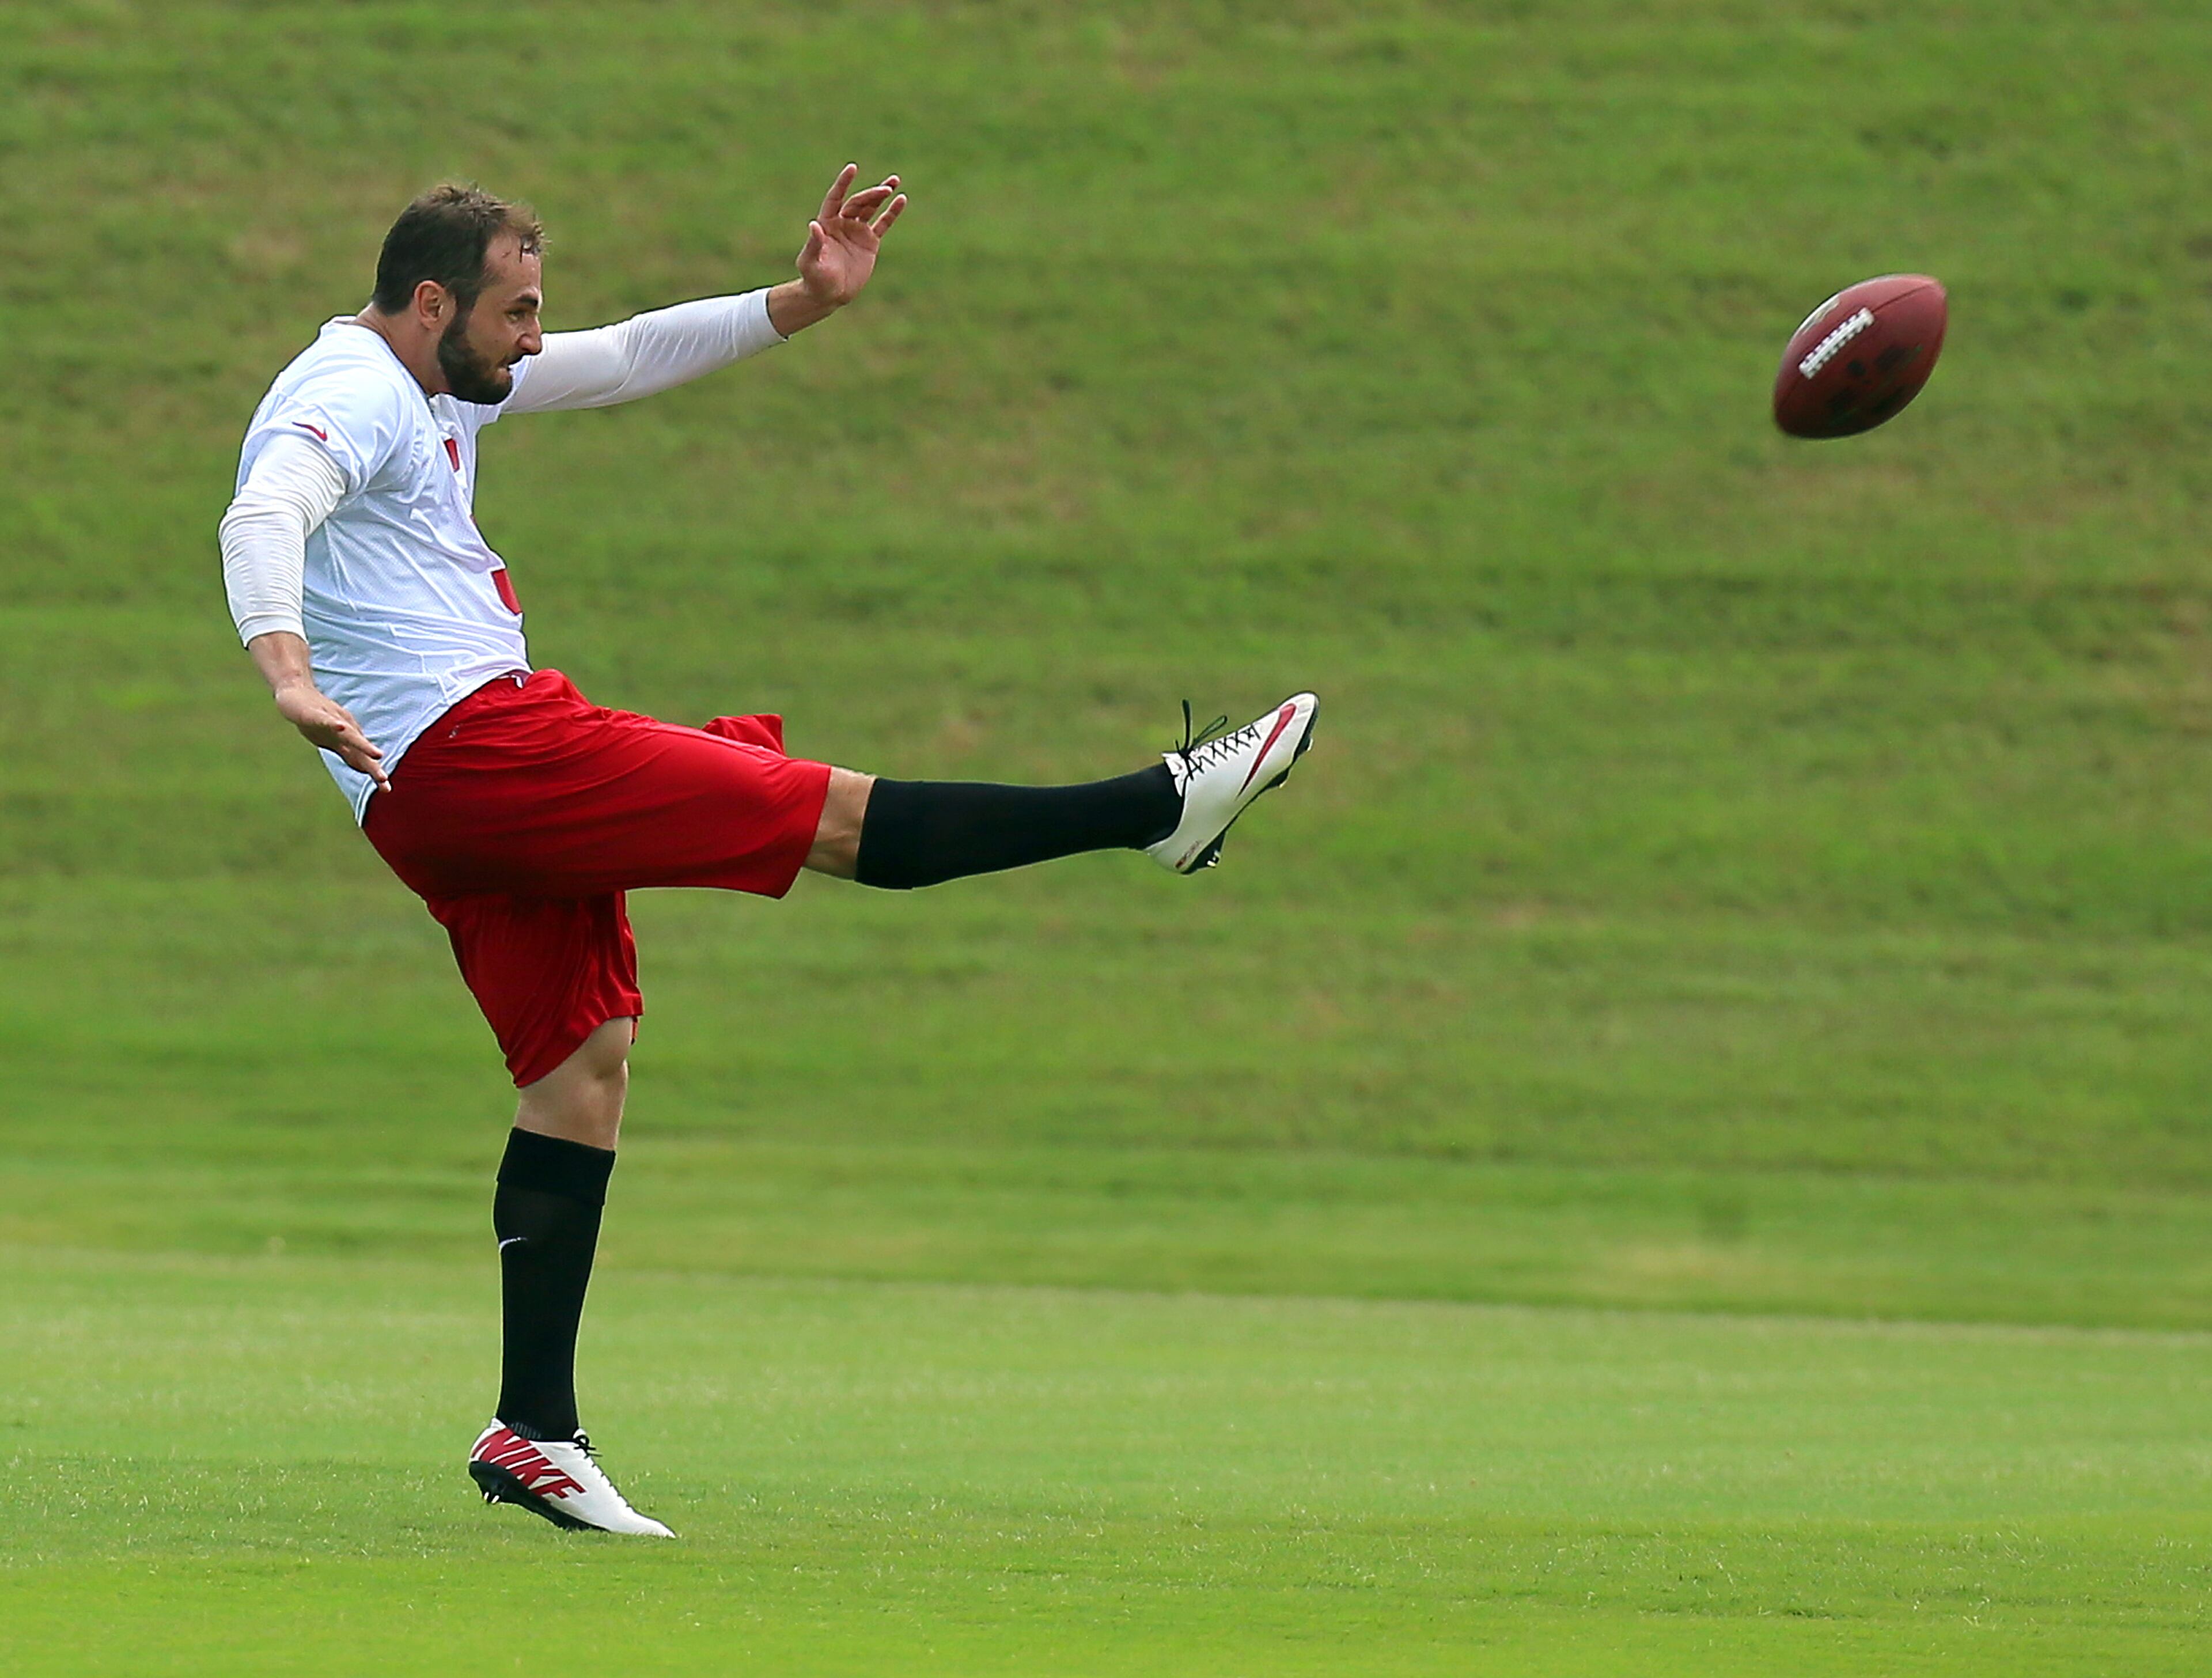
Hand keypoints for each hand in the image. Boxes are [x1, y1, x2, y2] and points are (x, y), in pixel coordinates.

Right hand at [274, 679, 388, 789]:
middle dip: (372, 766)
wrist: (297, 692)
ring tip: (378, 755)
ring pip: (349, 734)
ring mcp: (330, 721)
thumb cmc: (319, 715)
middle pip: (360, 751)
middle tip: (384, 779)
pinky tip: (339, 726)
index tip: (386, 789)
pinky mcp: (313, 714)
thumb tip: (365, 768)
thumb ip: (349, 752)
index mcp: (346, 740)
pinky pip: (324, 719)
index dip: (373, 773)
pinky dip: (332, 723)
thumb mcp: (334, 737)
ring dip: (363, 745)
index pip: (361, 759)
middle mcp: (343, 730)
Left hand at [770, 164, 906, 333]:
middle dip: (871, 194)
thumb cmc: (815, 279)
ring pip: (871, 208)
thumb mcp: (811, 263)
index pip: (836, 198)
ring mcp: (857, 231)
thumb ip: (814, 244)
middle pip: (858, 202)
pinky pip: (883, 224)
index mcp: (827, 223)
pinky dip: (892, 212)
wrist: (830, 294)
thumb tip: (814, 225)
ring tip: (894, 182)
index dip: (843, 183)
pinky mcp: (870, 242)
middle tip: (885, 189)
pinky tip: (901, 199)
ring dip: (882, 195)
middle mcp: (842, 223)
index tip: (852, 168)